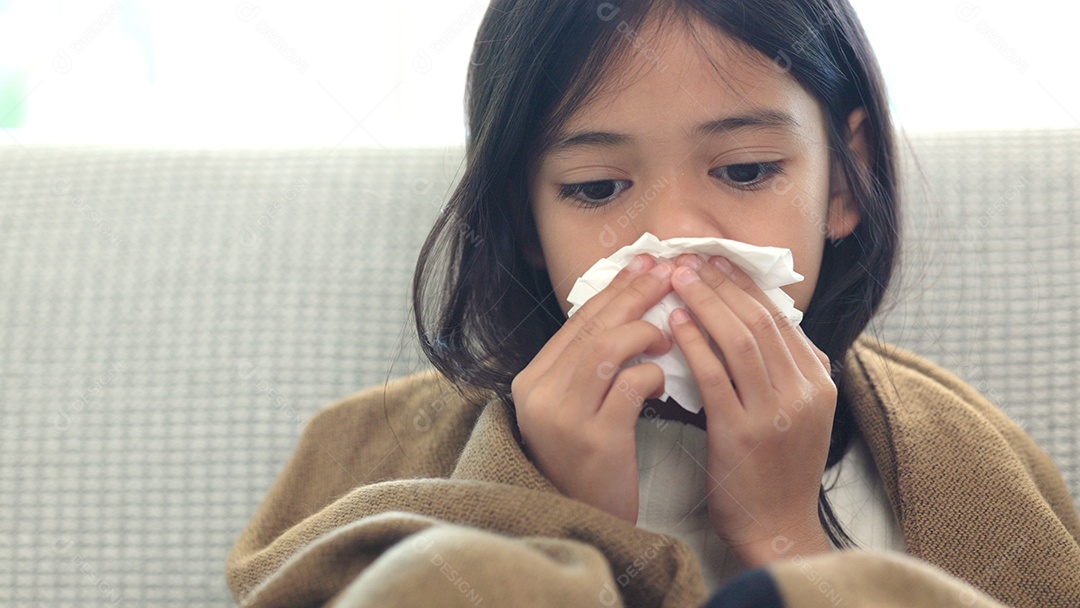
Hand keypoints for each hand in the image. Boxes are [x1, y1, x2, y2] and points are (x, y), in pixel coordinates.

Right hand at [511, 254, 673, 522]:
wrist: (583, 520)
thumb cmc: (587, 462)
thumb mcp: (575, 407)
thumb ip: (590, 363)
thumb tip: (628, 305)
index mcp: (532, 380)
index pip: (577, 321)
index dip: (614, 289)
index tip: (644, 264)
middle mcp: (540, 395)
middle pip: (593, 328)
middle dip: (634, 295)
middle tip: (668, 273)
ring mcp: (564, 417)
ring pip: (607, 350)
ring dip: (644, 331)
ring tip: (668, 332)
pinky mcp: (595, 440)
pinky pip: (629, 386)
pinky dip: (652, 373)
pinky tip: (663, 377)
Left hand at [668, 253, 835, 565]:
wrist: (778, 529)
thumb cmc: (779, 472)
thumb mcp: (802, 417)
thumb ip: (792, 372)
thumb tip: (772, 325)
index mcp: (819, 384)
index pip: (780, 319)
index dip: (745, 286)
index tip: (717, 262)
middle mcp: (803, 393)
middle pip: (759, 321)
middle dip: (721, 285)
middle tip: (690, 260)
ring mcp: (774, 414)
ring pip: (739, 340)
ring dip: (705, 303)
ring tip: (678, 279)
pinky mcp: (742, 433)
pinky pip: (715, 375)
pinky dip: (694, 343)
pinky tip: (674, 323)